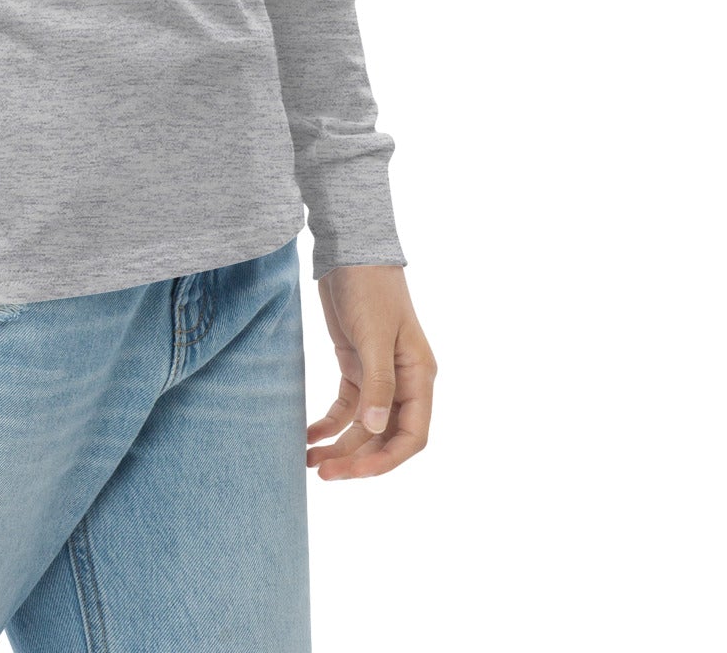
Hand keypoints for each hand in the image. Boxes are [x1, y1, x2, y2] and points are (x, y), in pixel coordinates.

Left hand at [305, 263, 436, 480]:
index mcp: (419, 377)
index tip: (355, 472)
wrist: (350, 252)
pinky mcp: (356, 367)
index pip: (411, 435)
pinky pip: (345, 408)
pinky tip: (308, 436)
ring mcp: (379, 376)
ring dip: (339, 446)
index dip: (386, 460)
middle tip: (323, 473)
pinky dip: (328, 425)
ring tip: (309, 462)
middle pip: (384, 437)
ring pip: (362, 426)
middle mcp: (403, 382)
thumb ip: (378, 384)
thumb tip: (376, 430)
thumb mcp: (375, 336)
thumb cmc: (370, 288)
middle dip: (356, 458)